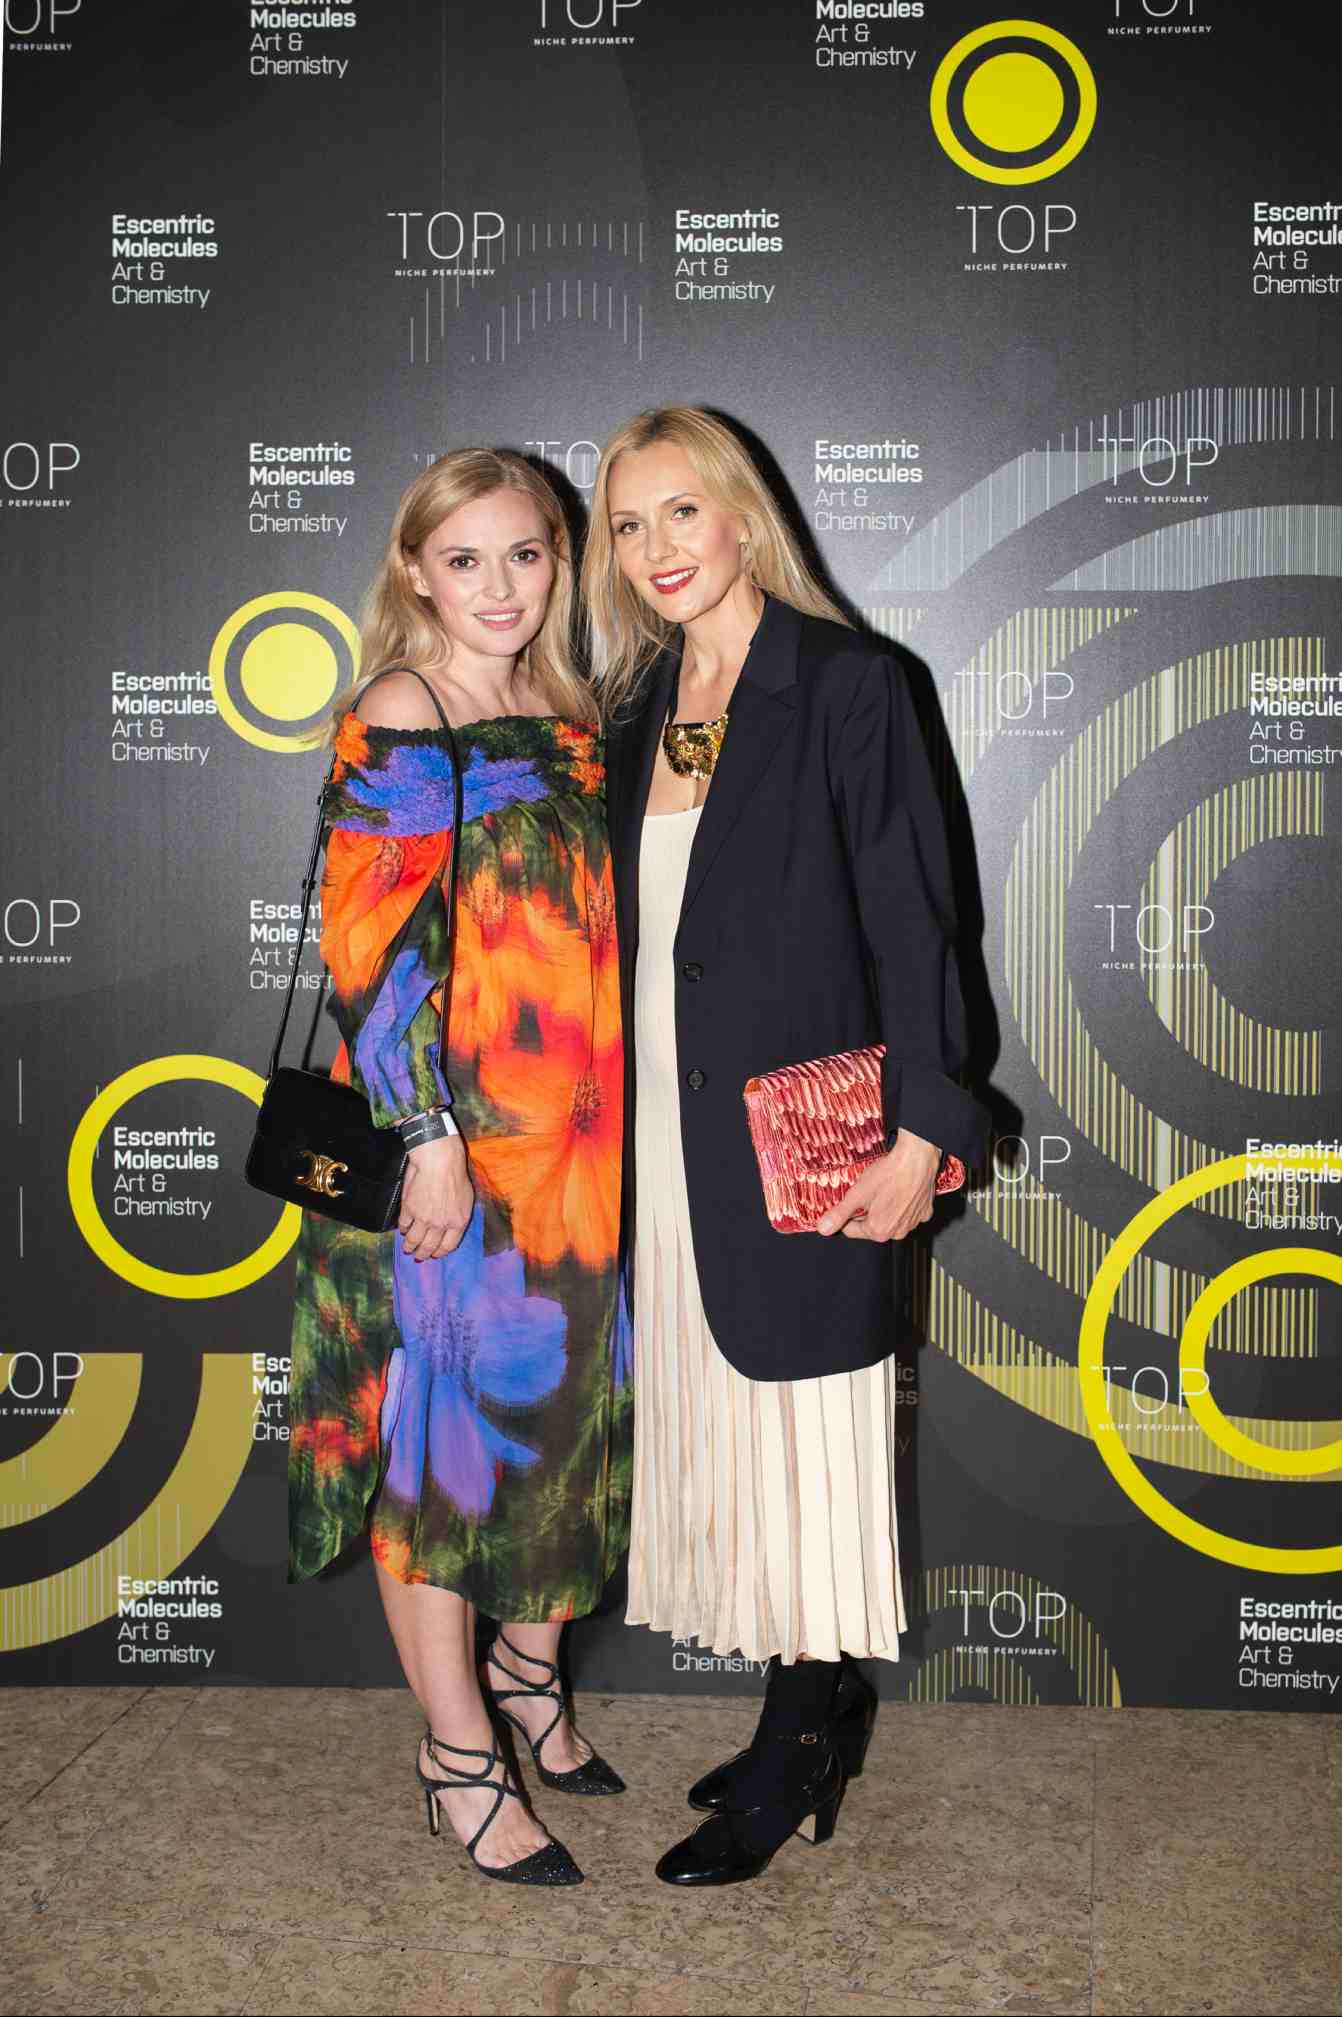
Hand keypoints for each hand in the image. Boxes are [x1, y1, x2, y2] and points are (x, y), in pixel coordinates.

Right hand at [398, 1134, 473, 1260]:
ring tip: (406, 1249)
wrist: (439, 1161)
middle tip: (418, 1257)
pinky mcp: (408, 1209)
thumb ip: (458, 1215)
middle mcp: (440, 1224)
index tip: (435, 1255)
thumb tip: (451, 1225)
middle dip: (422, 1254)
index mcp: (458, 1222)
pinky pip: (404, 1225)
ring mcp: (423, 1218)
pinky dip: (403, 1229)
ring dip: (409, 1247)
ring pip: (413, 1240)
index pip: (448, 1246)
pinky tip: (403, 1230)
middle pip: (429, 1246)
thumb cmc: (455, 1175)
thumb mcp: (466, 1198)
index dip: (439, 1253)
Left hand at [817, 1129, 940, 1241]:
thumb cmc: (889, 1174)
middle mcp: (898, 1232)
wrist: (917, 1158)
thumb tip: (823, 1228)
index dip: (847, 1213)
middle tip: (868, 1191)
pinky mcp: (925, 1212)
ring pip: (890, 1218)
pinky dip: (902, 1203)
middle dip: (867, 1211)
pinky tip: (899, 1189)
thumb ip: (839, 1214)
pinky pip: (908, 1211)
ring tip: (884, 1188)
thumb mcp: (857, 1194)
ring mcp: (913, 1223)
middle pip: (872, 1225)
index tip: (850, 1200)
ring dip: (885, 1208)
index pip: (851, 1230)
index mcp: (879, 1231)